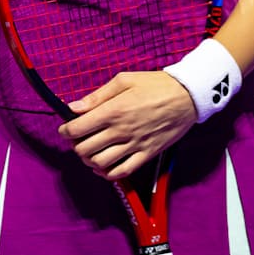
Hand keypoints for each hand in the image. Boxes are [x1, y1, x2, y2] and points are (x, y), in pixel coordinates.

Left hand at [61, 70, 196, 180]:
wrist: (188, 97)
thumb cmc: (155, 85)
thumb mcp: (123, 80)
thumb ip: (97, 96)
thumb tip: (74, 107)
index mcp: (113, 111)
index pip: (77, 129)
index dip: (65, 131)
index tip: (65, 129)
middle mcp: (121, 131)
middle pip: (85, 148)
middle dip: (75, 145)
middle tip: (77, 139)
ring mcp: (135, 145)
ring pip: (100, 163)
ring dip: (88, 160)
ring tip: (89, 151)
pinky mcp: (148, 154)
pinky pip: (123, 172)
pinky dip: (108, 173)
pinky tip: (103, 167)